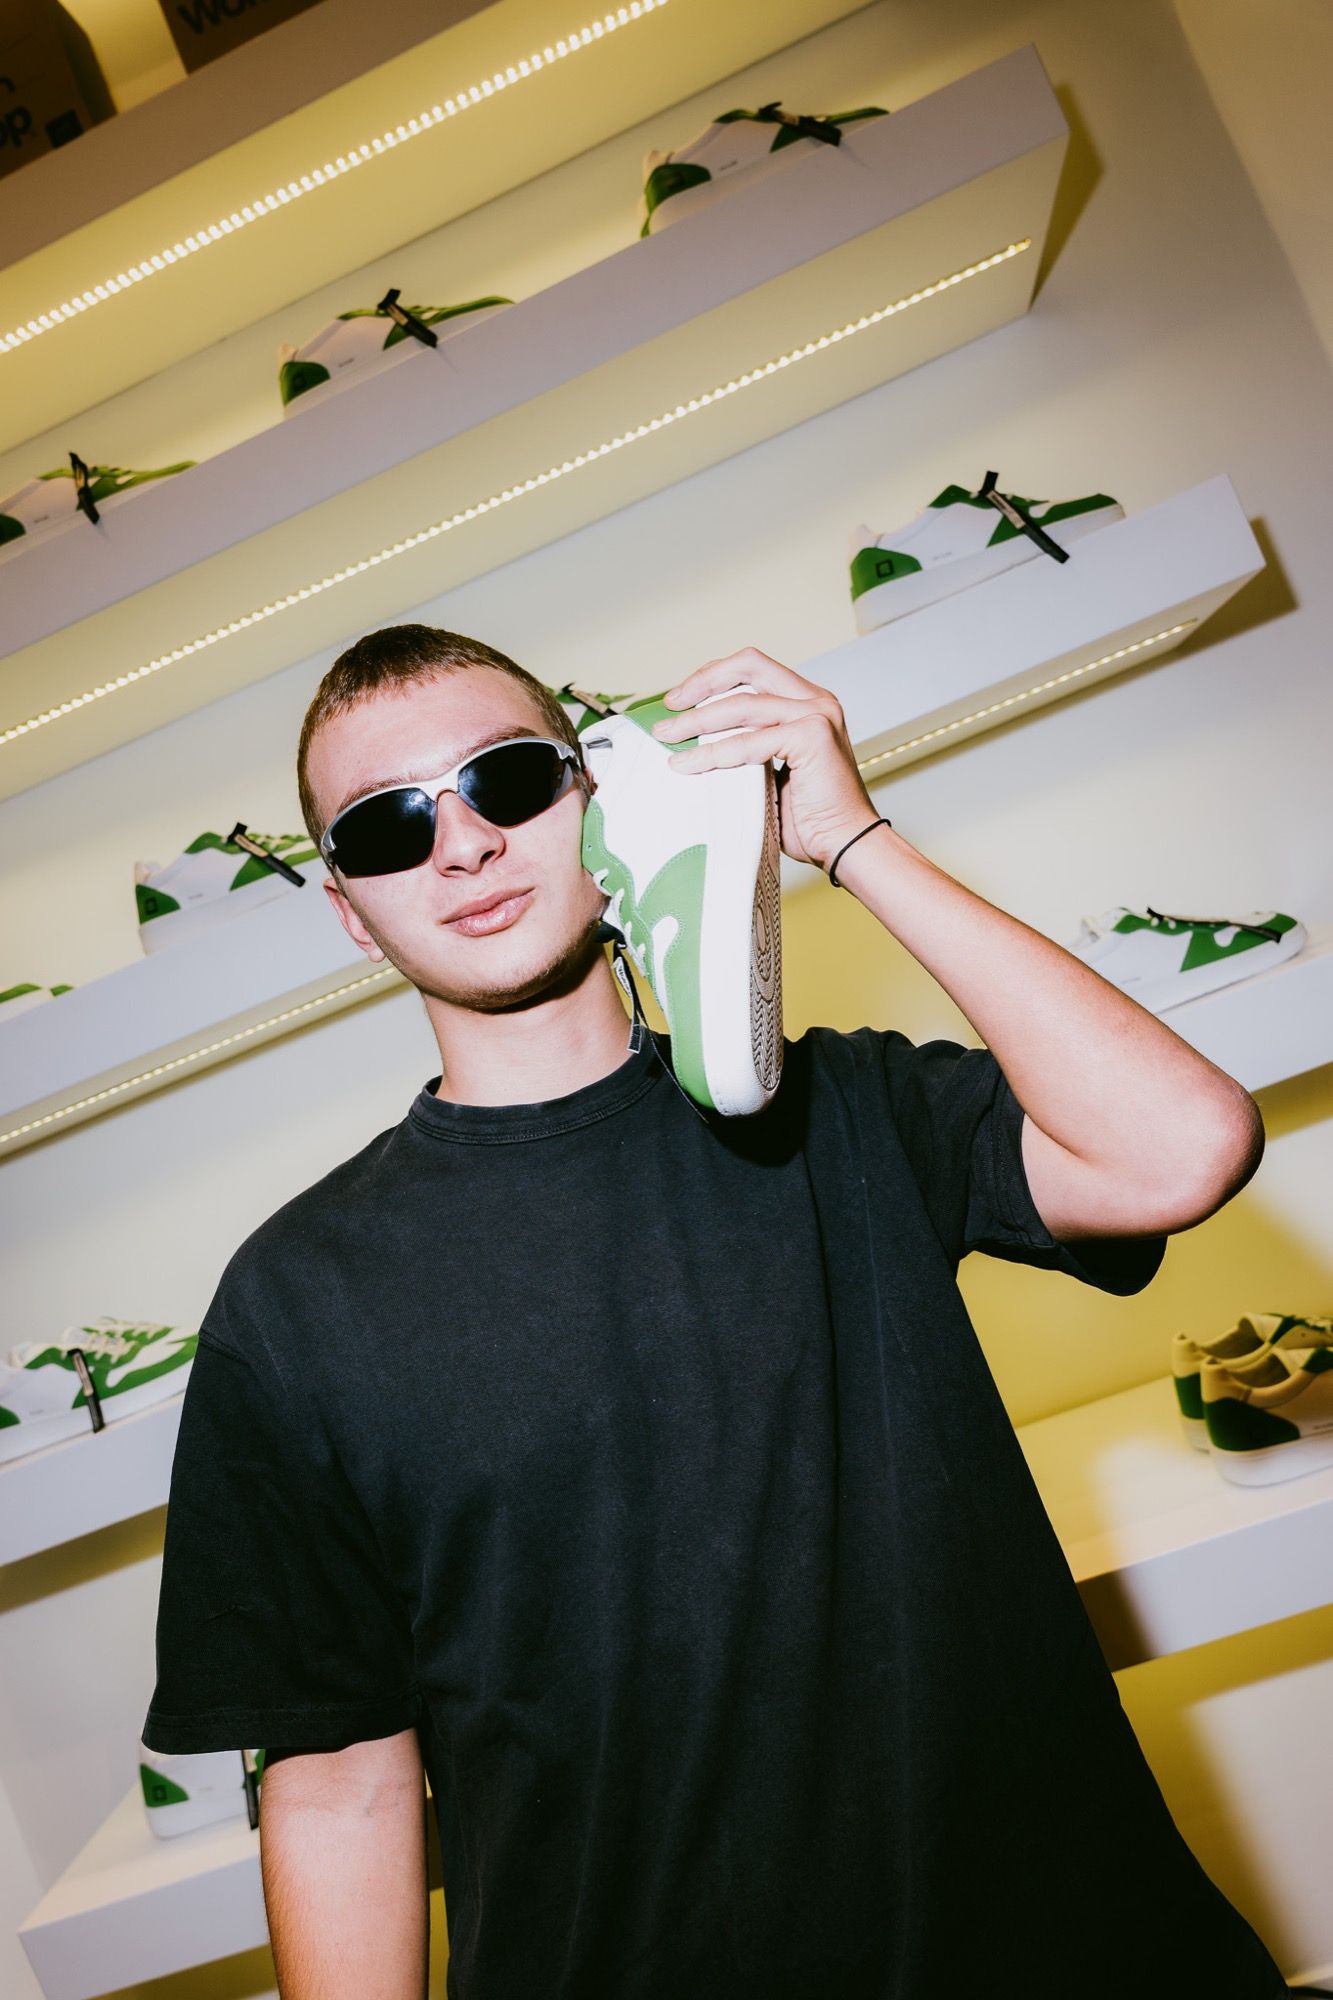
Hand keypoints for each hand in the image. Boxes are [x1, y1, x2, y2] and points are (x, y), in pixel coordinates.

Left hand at [650, 647, 881, 870]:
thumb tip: (694, 739)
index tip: (681, 699)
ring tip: (668, 738)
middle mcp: (816, 699)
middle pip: (747, 667)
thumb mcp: (770, 769)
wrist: (846, 844)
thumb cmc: (810, 817)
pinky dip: (714, 753)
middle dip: (701, 683)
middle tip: (669, 707)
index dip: (712, 677)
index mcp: (807, 701)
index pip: (753, 669)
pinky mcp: (813, 736)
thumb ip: (747, 745)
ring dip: (697, 722)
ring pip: (741, 705)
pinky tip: (688, 765)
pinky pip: (749, 741)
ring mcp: (817, 714)